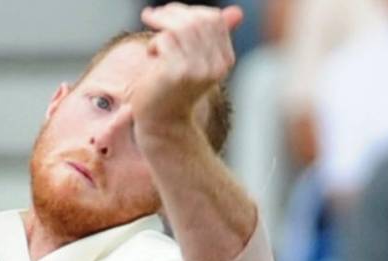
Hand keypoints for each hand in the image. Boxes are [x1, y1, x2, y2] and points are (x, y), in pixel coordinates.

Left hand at [130, 3, 241, 129]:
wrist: (163, 122)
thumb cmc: (175, 88)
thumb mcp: (196, 60)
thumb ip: (210, 36)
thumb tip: (236, 11)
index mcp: (225, 60)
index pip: (214, 19)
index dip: (190, 11)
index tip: (168, 13)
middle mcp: (217, 65)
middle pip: (197, 20)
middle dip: (171, 13)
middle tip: (151, 16)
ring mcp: (199, 70)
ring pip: (180, 28)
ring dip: (161, 27)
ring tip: (153, 42)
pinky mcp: (179, 73)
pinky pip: (165, 40)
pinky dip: (154, 44)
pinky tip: (152, 56)